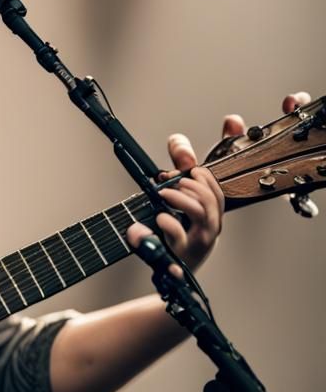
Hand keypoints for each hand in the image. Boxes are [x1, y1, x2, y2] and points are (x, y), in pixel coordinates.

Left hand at [142, 91, 310, 270]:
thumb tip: (180, 143)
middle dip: (194, 182)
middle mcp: (211, 222)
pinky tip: (158, 217)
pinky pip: (180, 234)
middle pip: (213, 195)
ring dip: (181, 197)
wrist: (172, 271)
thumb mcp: (175, 199)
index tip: (232, 120)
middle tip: (173, 179)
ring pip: (203, 211)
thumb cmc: (177, 234)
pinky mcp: (185, 253)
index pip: (221, 177)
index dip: (229, 145)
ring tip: (163, 193)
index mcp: (211, 208)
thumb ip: (176, 170)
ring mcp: (201, 238)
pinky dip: (167, 222)